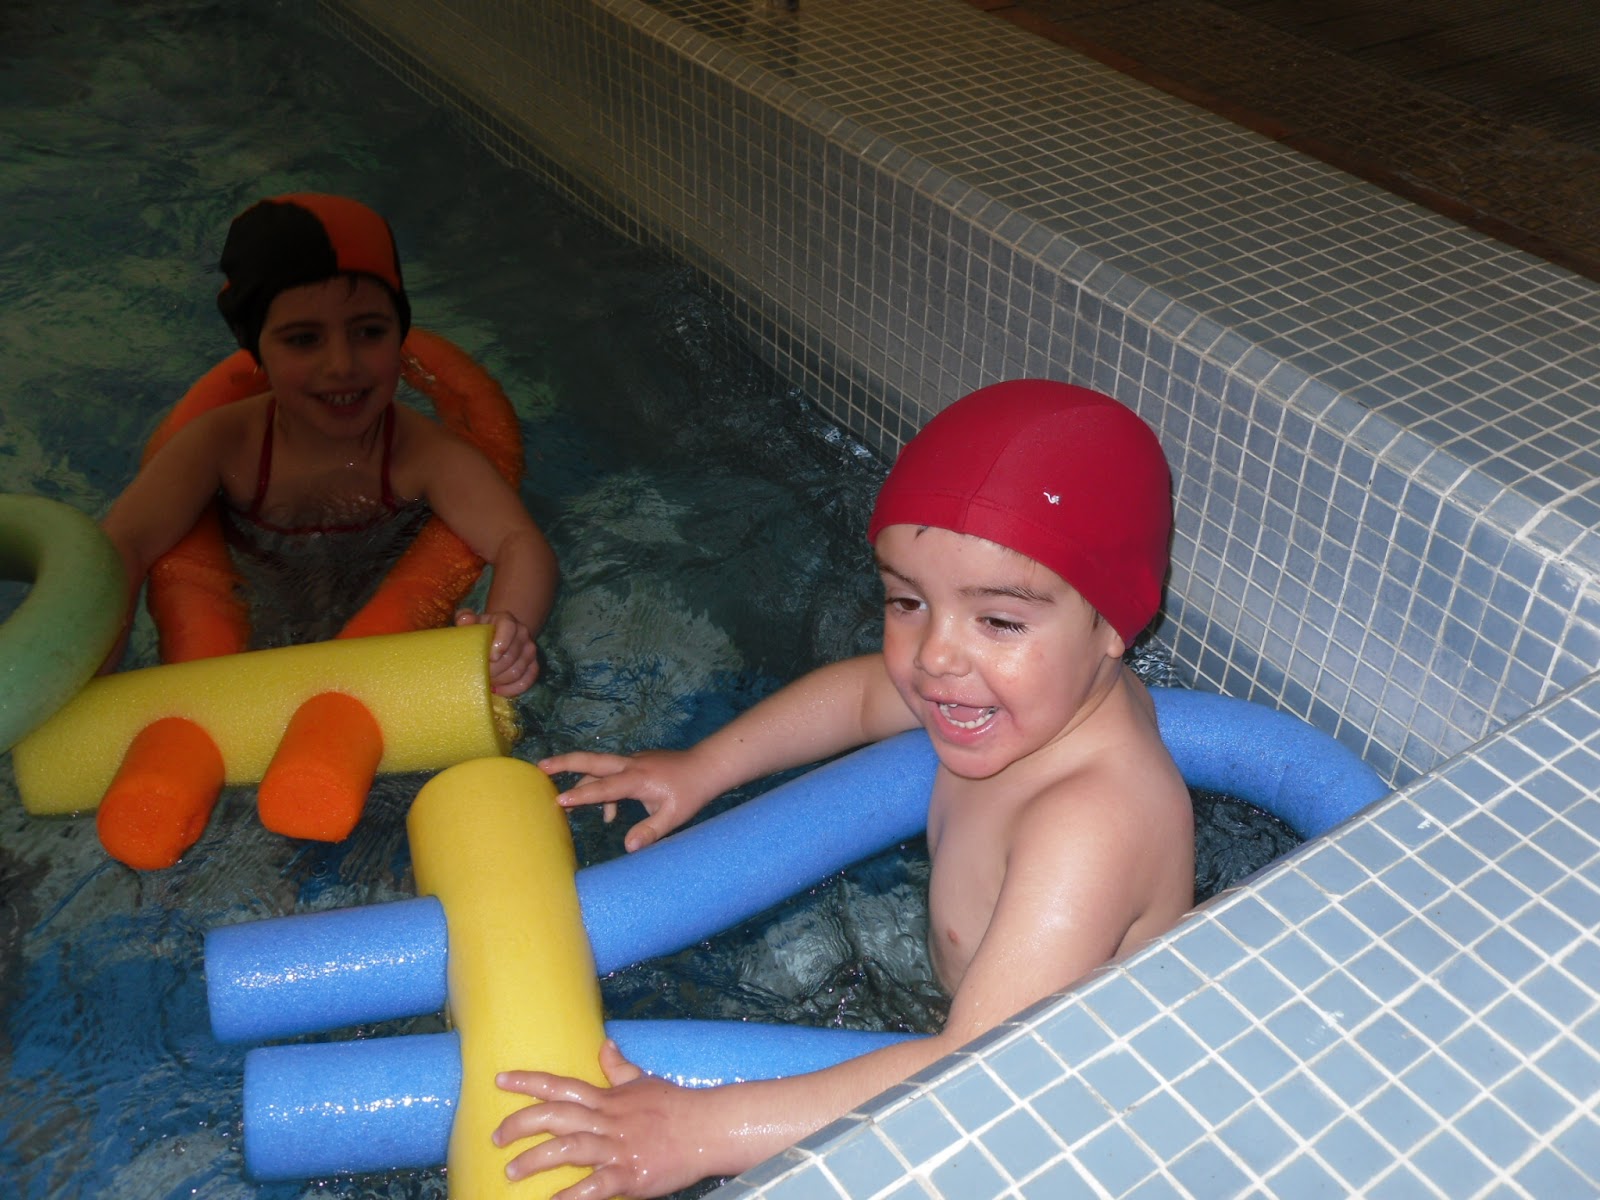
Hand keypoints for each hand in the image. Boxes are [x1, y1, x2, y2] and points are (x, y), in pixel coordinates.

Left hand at [455, 608, 539, 696]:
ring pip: (517, 671)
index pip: (508, 628)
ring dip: (499, 680)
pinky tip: (497, 690)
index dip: (500, 643)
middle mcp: (522, 633)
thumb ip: (465, 618)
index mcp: (507, 620)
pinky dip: (511, 689)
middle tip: (478, 675)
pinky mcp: (533, 665)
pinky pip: (527, 681)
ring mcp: (530, 650)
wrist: (499, 635)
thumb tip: (465, 620)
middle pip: (511, 656)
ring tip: (485, 682)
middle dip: (493, 670)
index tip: (488, 657)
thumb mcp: (471, 621)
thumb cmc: (481, 630)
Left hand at [494, 1040, 709, 1199]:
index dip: (528, 1082)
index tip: (499, 1080)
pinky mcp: (630, 1175)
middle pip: (557, 1116)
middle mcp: (607, 1121)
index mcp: (607, 1099)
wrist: (706, 1128)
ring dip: (537, 1160)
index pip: (561, 1085)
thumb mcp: (643, 1082)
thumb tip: (605, 1045)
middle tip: (495, 1136)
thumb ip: (619, 1068)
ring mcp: (618, 1148)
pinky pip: (597, 1186)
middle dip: (521, 1124)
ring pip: (570, 1148)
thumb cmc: (674, 1105)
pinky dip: (574, 1196)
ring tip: (511, 1172)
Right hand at [537, 748, 708, 850]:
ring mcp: (632, 761)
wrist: (706, 766)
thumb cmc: (691, 792)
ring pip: (598, 767)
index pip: (604, 788)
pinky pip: (610, 773)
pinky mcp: (635, 763)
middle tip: (539, 767)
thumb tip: (629, 848)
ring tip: (564, 803)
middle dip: (564, 763)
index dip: (581, 796)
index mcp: (637, 778)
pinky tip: (608, 816)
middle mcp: (630, 765)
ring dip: (581, 781)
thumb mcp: (673, 817)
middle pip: (591, 761)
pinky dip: (602, 789)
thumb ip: (650, 831)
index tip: (559, 801)